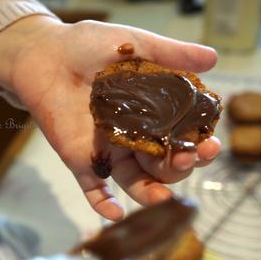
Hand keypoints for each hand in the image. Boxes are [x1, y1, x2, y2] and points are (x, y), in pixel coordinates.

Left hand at [0, 15, 220, 220]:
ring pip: (136, 181)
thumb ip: (172, 54)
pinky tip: (115, 214)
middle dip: (179, 167)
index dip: (198, 143)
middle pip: (165, 164)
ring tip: (163, 198)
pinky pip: (94, 188)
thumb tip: (215, 58)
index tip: (210, 144)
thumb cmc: (89, 45)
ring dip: (151, 193)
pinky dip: (104, 204)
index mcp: (154, 112)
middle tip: (187, 158)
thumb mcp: (137, 45)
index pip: (184, 136)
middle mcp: (137, 135)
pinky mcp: (83, 159)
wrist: (45, 54)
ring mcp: (111, 150)